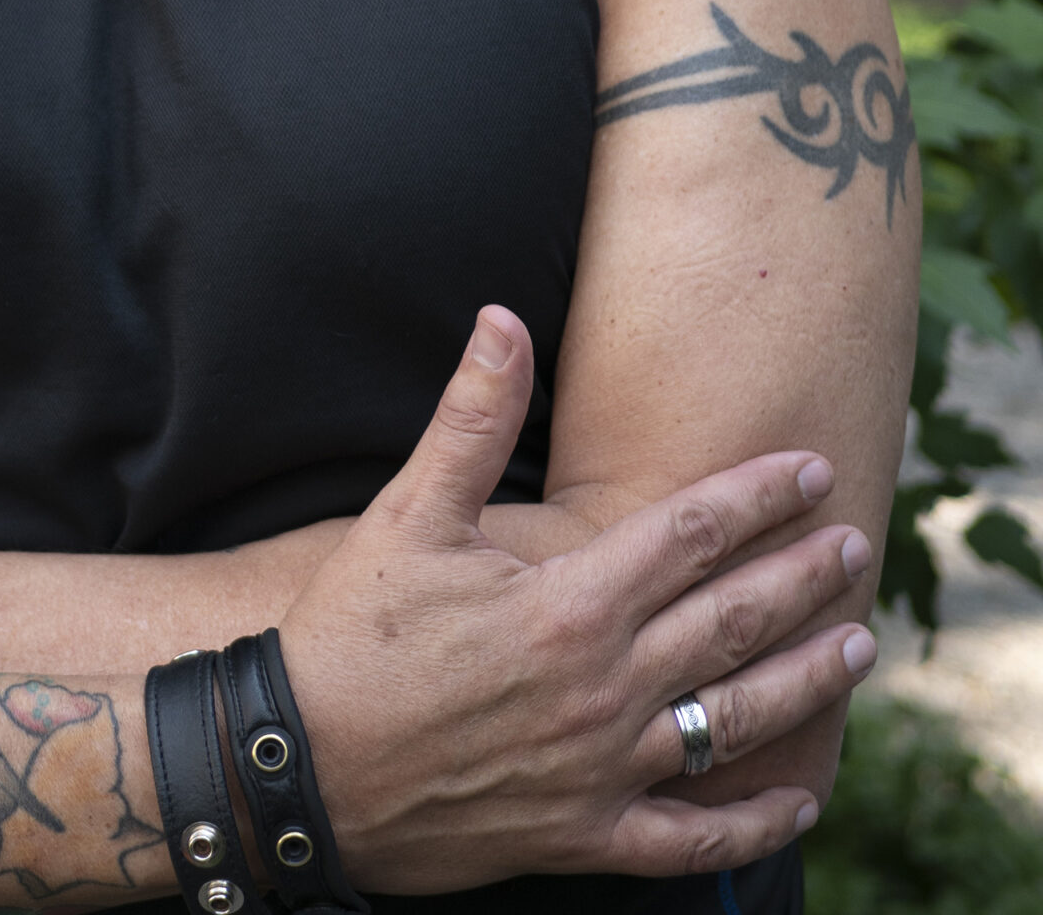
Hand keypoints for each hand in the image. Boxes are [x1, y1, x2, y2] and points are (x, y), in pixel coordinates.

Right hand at [279, 308, 874, 893]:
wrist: (297, 763)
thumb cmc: (351, 632)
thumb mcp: (408, 513)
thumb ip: (472, 418)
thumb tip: (502, 319)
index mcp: (571, 603)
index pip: (694, 534)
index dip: (759, 495)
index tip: (811, 466)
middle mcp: (605, 686)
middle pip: (736, 621)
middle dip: (807, 578)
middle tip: (858, 544)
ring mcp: (603, 769)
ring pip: (737, 722)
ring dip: (808, 682)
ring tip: (860, 647)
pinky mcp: (585, 836)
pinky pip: (693, 838)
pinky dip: (752, 821)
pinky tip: (797, 799)